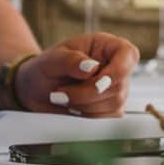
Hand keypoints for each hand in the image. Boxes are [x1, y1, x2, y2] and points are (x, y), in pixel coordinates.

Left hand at [16, 33, 138, 116]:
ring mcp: (115, 89)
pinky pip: (107, 118)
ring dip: (85, 106)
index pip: (128, 54)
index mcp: (106, 46)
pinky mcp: (110, 108)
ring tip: (63, 98)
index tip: (95, 79)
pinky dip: (87, 116)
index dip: (118, 70)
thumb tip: (92, 67)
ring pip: (114, 104)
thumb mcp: (50, 60)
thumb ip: (70, 60)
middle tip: (61, 92)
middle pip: (118, 85)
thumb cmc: (44, 69)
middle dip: (88, 94)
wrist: (36, 91)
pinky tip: (72, 108)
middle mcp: (115, 66)